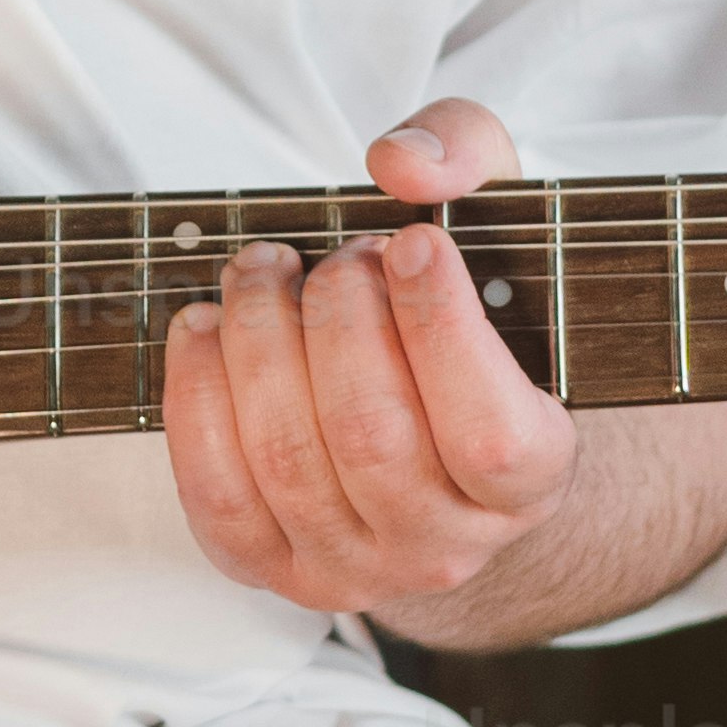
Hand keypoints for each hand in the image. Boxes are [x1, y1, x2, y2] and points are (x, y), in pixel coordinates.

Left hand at [161, 96, 577, 621]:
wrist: (426, 433)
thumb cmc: (463, 317)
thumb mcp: (496, 219)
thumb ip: (469, 158)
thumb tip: (400, 165)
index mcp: (531, 477)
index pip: (487, 432)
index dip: (441, 331)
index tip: (409, 242)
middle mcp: (447, 544)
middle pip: (370, 437)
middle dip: (336, 317)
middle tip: (334, 258)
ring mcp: (354, 568)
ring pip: (287, 458)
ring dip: (257, 340)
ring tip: (261, 272)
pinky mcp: (268, 565)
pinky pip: (216, 489)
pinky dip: (196, 394)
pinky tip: (204, 327)